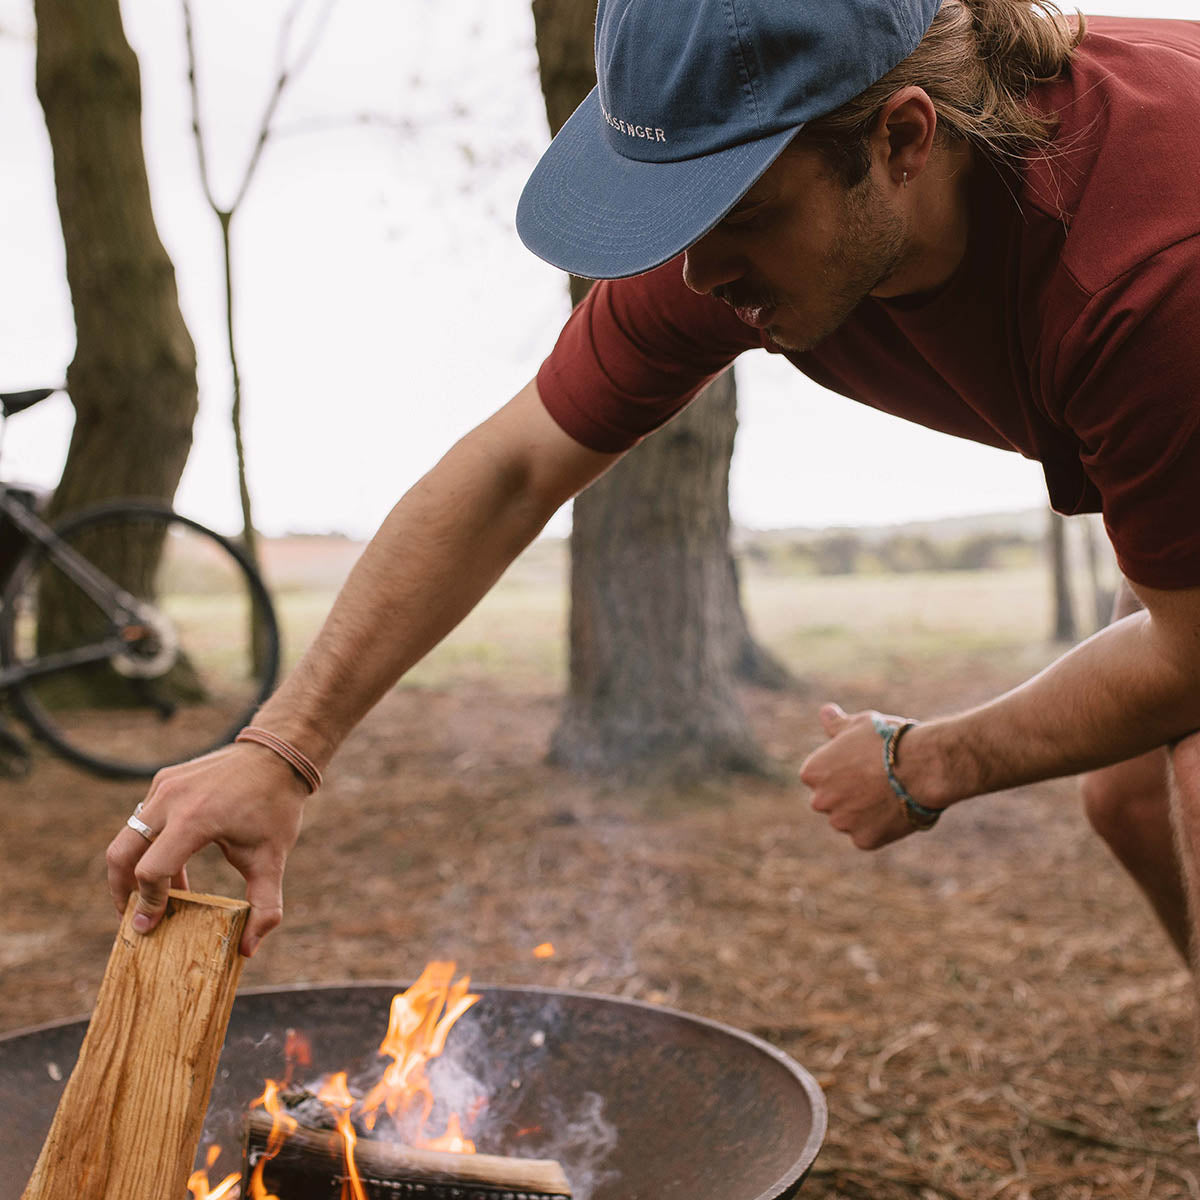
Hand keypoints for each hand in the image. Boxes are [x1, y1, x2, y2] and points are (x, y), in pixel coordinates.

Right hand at [106, 743, 309, 956]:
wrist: (279, 754)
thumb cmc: (276, 807)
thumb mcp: (273, 859)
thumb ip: (264, 906)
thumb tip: (248, 950)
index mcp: (195, 819)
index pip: (150, 871)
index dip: (147, 904)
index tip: (148, 928)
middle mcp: (172, 799)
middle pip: (121, 854)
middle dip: (121, 891)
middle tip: (132, 917)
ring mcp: (165, 785)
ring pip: (128, 836)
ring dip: (135, 869)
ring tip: (156, 897)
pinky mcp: (165, 779)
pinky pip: (143, 818)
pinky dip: (148, 845)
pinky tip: (173, 868)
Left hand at [800, 702, 924, 849]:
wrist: (921, 766)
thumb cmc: (888, 741)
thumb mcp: (859, 724)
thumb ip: (836, 724)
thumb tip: (826, 712)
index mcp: (812, 773)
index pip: (818, 776)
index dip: (841, 769)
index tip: (861, 763)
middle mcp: (820, 801)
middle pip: (830, 800)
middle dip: (847, 793)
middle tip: (875, 780)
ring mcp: (841, 823)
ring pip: (848, 819)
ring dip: (862, 812)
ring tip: (888, 794)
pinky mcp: (864, 840)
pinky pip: (868, 835)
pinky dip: (879, 827)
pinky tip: (895, 810)